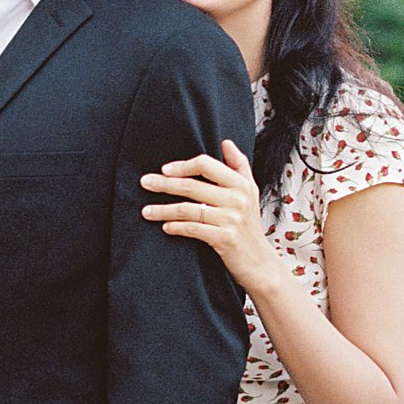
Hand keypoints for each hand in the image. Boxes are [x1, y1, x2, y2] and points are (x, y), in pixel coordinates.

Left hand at [141, 140, 276, 292]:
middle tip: (144, 182)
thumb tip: (226, 142)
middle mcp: (237, 199)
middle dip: (164, 184)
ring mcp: (231, 219)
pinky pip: (193, 229)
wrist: (260, 261)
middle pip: (192, 186)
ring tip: (146, 211)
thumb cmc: (249, 224)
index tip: (164, 170)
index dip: (182, 166)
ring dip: (163, 210)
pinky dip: (176, 227)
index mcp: (240, 184)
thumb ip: (239, 166)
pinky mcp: (225, 238)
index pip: (206, 164)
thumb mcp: (250, 192)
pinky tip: (165, 227)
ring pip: (188, 209)